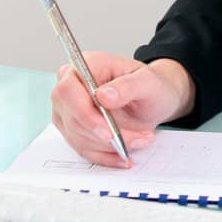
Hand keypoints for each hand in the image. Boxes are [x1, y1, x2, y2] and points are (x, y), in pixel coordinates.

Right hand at [49, 52, 194, 167]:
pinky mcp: (73, 129)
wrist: (154, 100)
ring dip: (110, 147)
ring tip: (140, 141)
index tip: (107, 132)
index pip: (68, 89)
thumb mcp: (149, 82)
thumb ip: (128, 86)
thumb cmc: (150, 85)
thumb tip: (103, 96)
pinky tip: (124, 157)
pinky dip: (105, 156)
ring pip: (78, 137)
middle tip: (134, 139)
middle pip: (72, 117)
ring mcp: (69, 109)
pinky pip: (84, 148)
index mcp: (87, 65)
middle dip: (103, 135)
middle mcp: (72, 86)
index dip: (83, 113)